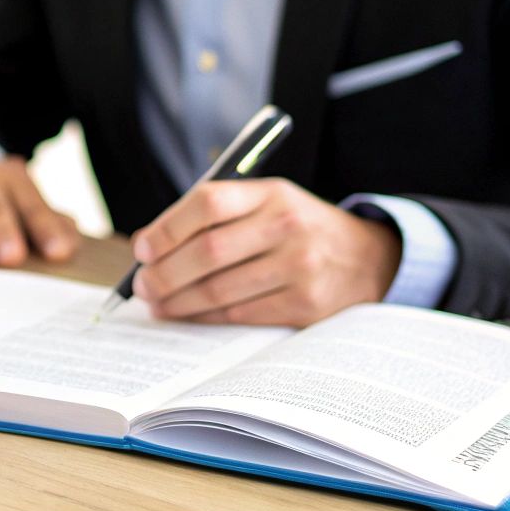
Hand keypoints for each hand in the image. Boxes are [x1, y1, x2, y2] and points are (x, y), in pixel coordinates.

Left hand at [129, 178, 400, 325]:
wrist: (368, 258)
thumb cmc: (298, 228)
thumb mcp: (270, 202)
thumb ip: (219, 216)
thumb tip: (152, 247)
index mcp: (273, 193)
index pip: (208, 202)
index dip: (167, 227)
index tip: (142, 247)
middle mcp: (287, 226)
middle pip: (208, 251)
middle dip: (164, 272)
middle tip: (142, 285)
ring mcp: (299, 267)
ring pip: (219, 289)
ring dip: (178, 301)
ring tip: (156, 303)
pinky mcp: (305, 305)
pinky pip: (240, 314)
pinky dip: (206, 317)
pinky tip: (188, 315)